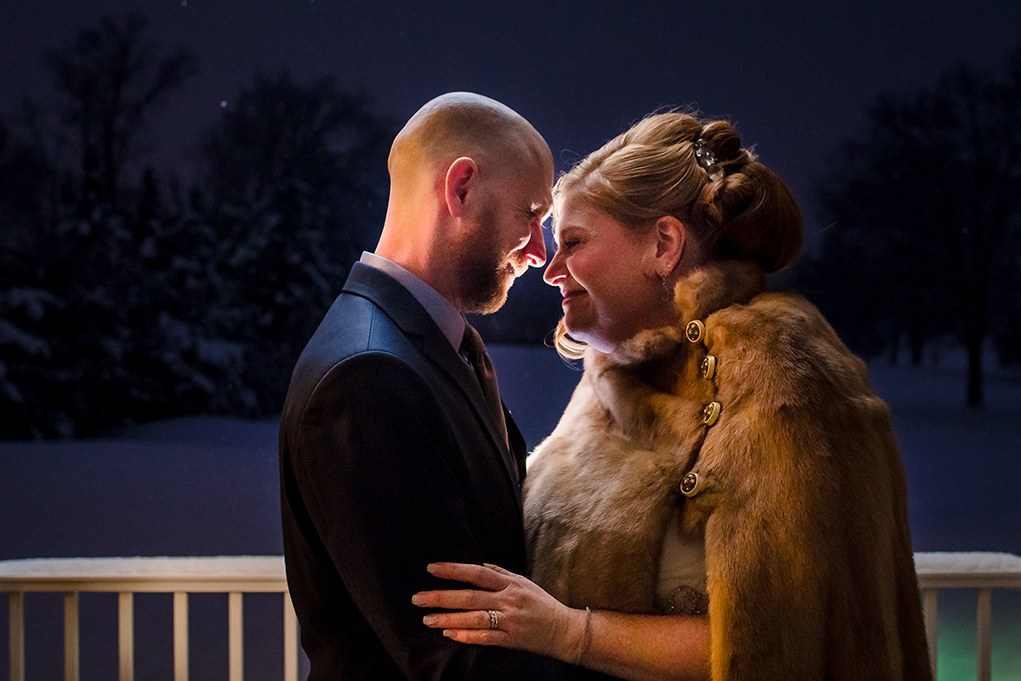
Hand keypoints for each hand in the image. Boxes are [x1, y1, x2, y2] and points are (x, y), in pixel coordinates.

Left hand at [412, 562, 585, 661]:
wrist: (563, 630)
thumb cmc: (541, 604)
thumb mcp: (523, 582)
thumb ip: (501, 573)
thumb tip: (479, 565)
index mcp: (510, 584)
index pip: (477, 574)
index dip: (454, 570)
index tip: (432, 569)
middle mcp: (508, 600)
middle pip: (470, 596)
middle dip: (441, 597)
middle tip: (418, 598)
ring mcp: (510, 621)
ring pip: (474, 618)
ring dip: (449, 618)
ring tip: (428, 619)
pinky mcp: (512, 640)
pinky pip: (486, 638)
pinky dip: (467, 636)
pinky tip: (450, 635)